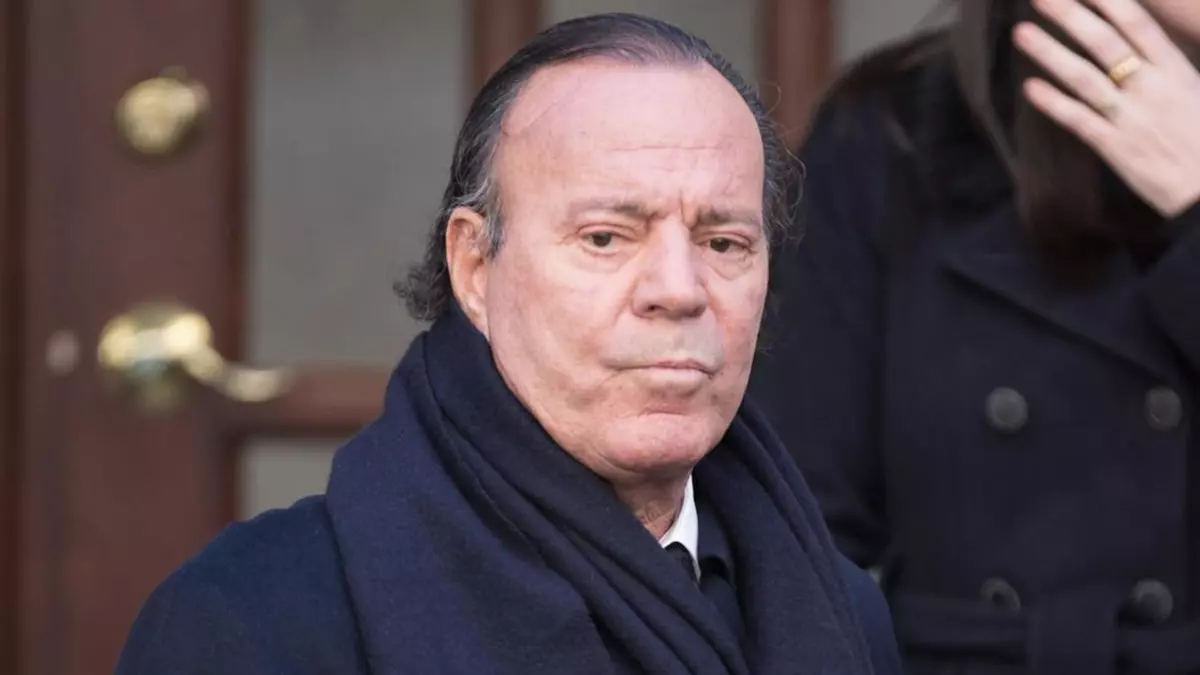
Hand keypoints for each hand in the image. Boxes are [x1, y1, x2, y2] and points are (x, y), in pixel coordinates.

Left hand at [1013, 0, 1199, 217]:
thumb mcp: (1196, 92)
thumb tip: (1145, 46)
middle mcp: (1152, 88)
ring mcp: (1131, 117)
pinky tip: (1030, 87)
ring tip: (1022, 33)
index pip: (1138, 25)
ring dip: (1050, 53)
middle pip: (1105, 44)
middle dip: (1071, 17)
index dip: (1109, 2)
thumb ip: (1169, 66)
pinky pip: (1078, 120)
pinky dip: (1054, 103)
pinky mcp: (1115, 147)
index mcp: (1176, 71)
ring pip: (1084, 78)